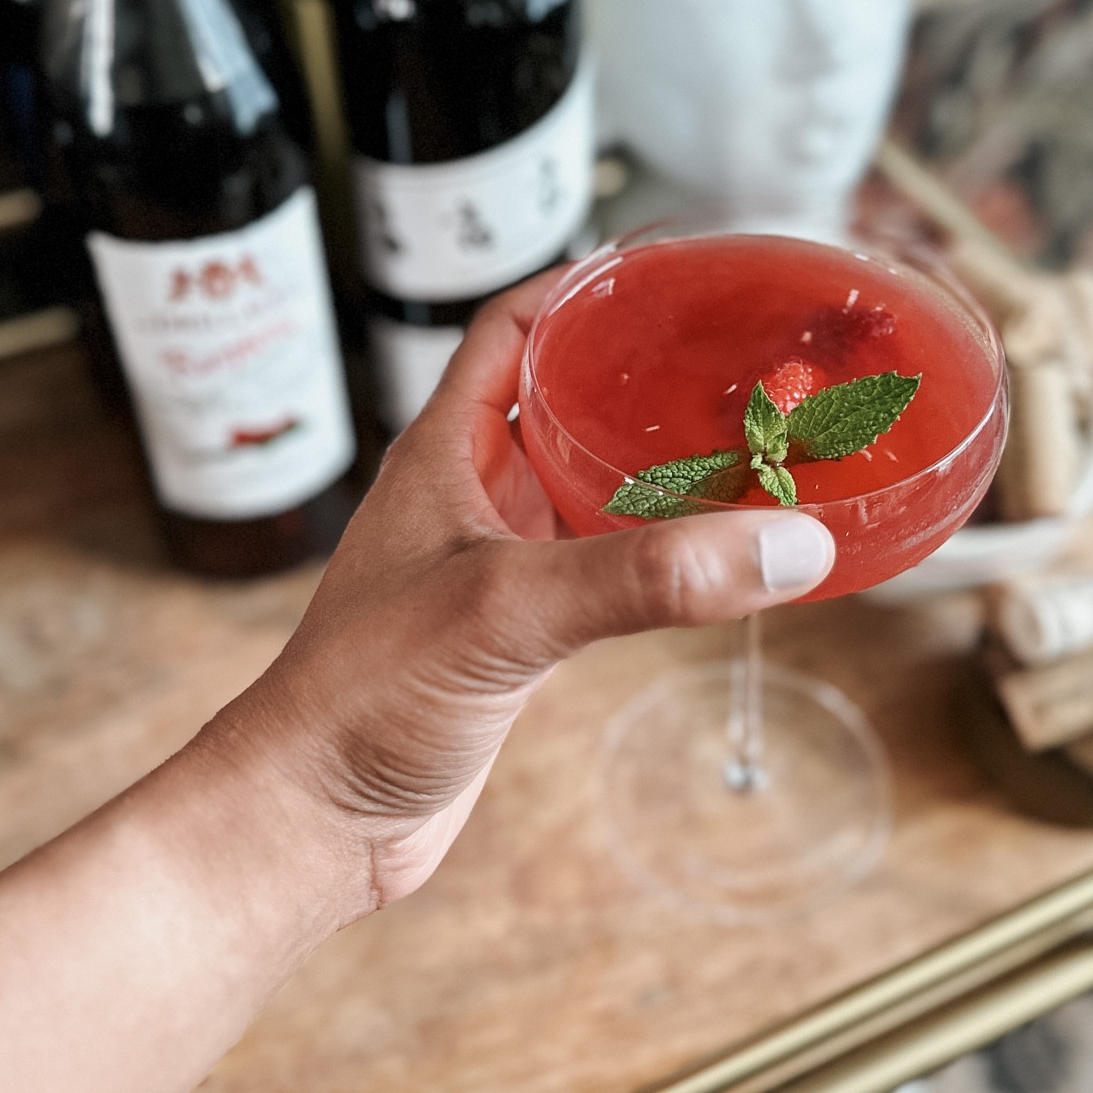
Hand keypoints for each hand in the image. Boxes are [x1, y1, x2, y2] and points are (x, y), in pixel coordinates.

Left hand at [213, 270, 835, 915]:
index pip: (510, 327)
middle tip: (732, 364)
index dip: (579, 284)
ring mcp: (488, 568)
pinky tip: (706, 564)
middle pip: (558, 401)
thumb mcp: (507, 610)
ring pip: (582, 489)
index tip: (664, 271)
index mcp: (442, 454)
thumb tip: (780, 545)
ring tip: (743, 451)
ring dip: (651, 469)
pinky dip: (650, 557)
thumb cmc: (359, 697)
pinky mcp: (511, 639)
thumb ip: (644, 576)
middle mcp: (465, 499)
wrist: (311, 822)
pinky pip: (593, 571)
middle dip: (639, 376)